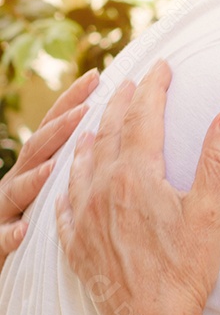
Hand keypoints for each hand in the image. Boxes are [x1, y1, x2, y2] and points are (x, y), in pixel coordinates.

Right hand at [0, 68, 98, 261]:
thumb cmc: (35, 220)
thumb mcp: (58, 184)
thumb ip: (79, 160)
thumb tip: (113, 130)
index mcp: (37, 166)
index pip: (55, 128)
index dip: (72, 101)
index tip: (97, 76)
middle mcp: (19, 181)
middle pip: (38, 150)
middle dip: (58, 128)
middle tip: (84, 110)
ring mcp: (5, 208)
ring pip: (18, 190)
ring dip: (34, 179)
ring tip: (52, 167)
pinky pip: (2, 237)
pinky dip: (10, 233)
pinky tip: (23, 230)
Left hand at [55, 60, 219, 314]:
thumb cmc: (183, 270)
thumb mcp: (212, 213)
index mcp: (136, 176)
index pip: (143, 119)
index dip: (153, 89)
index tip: (161, 67)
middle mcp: (102, 189)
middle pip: (108, 134)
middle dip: (120, 104)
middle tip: (129, 82)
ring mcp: (84, 217)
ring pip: (81, 164)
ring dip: (91, 137)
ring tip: (95, 123)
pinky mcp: (77, 244)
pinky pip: (64, 204)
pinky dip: (69, 183)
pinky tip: (70, 185)